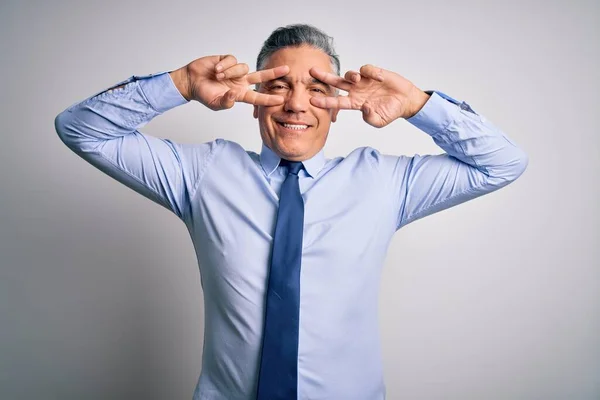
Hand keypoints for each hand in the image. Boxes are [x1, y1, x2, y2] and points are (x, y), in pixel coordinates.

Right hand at [170, 55, 288, 110]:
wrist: (191, 81)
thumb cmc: (204, 95)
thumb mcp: (215, 103)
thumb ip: (225, 102)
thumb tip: (235, 95)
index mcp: (240, 94)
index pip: (257, 96)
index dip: (268, 98)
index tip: (280, 99)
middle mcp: (240, 81)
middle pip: (261, 76)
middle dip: (274, 73)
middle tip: (288, 70)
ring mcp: (235, 71)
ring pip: (243, 67)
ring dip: (231, 72)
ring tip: (217, 77)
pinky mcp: (228, 60)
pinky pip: (232, 60)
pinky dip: (224, 65)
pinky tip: (216, 70)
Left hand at [308, 65, 429, 127]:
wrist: (405, 101)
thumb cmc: (390, 112)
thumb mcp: (379, 121)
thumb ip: (370, 118)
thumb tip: (363, 108)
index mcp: (355, 103)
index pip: (337, 101)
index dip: (325, 101)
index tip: (312, 100)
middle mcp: (356, 91)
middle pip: (336, 83)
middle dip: (324, 77)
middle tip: (311, 72)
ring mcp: (364, 81)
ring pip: (350, 75)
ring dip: (351, 76)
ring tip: (358, 79)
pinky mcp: (374, 73)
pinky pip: (367, 70)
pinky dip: (371, 73)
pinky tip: (379, 79)